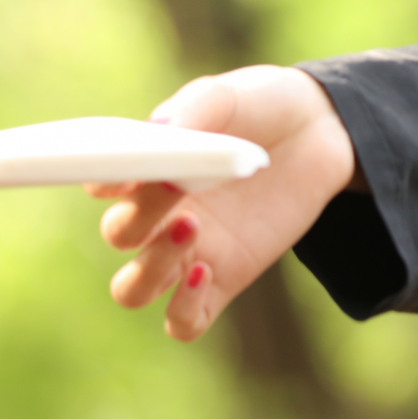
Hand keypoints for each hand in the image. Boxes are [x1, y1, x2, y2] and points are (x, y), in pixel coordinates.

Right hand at [86, 65, 355, 341]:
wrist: (319, 130)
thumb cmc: (260, 106)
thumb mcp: (231, 96)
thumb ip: (194, 110)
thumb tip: (159, 130)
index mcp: (145, 168)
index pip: (98, 184)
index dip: (101, 181)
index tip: (121, 170)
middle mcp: (156, 215)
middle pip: (119, 234)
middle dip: (139, 216)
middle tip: (176, 188)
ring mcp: (187, 251)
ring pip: (134, 288)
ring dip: (149, 269)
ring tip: (191, 227)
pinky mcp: (224, 279)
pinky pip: (183, 321)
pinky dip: (183, 309)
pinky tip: (205, 272)